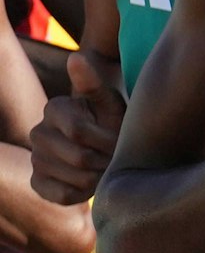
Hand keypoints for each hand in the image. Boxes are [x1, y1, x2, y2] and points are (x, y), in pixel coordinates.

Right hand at [29, 52, 126, 206]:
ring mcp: (35, 159)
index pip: (80, 132)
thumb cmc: (111, 120)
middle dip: (107, 160)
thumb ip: (93, 82)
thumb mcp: (109, 102)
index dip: (108, 140)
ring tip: (108, 168)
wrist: (104, 147)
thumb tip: (76, 57)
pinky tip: (92, 181)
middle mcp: (38, 133)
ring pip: (76, 178)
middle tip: (118, 157)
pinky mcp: (38, 182)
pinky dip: (85, 193)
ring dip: (100, 177)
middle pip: (80, 157)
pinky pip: (64, 195)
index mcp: (53, 108)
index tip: (120, 139)